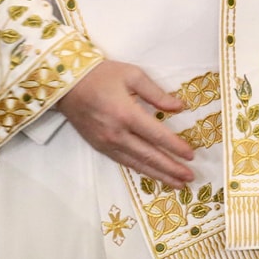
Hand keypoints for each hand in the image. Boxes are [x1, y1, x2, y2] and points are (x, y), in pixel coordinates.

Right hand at [59, 61, 194, 188]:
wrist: (67, 85)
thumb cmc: (102, 75)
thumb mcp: (132, 75)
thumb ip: (157, 93)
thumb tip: (179, 107)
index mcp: (127, 114)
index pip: (157, 136)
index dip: (175, 147)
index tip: (191, 155)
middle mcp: (117, 134)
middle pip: (149, 156)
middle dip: (171, 169)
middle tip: (190, 178)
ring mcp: (107, 144)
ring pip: (137, 164)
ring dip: (159, 175)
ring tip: (177, 183)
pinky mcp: (100, 148)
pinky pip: (124, 162)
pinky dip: (141, 170)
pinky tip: (153, 174)